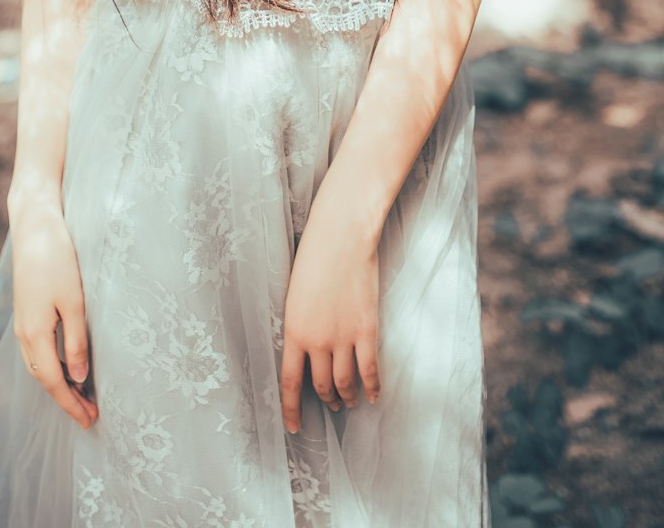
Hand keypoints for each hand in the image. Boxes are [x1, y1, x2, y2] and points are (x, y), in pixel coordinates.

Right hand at [10, 203, 99, 431]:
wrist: (34, 225)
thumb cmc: (58, 260)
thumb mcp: (74, 302)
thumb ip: (76, 342)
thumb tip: (79, 378)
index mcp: (35, 334)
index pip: (53, 382)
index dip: (70, 405)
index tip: (90, 422)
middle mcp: (23, 333)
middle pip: (44, 378)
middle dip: (66, 399)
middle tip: (90, 415)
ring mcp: (22, 321)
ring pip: (38, 364)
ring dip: (58, 383)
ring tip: (82, 395)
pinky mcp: (26, 310)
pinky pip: (37, 349)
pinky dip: (51, 364)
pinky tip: (65, 363)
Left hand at [279, 196, 381, 433]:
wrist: (341, 237)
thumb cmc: (314, 256)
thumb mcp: (295, 293)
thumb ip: (299, 323)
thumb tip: (304, 345)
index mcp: (293, 330)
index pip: (289, 381)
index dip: (291, 408)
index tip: (293, 426)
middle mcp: (317, 340)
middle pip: (320, 384)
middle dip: (325, 400)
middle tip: (330, 407)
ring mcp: (343, 337)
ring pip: (345, 382)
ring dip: (347, 397)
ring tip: (349, 403)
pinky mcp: (367, 330)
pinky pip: (370, 369)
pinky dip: (373, 387)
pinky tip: (374, 396)